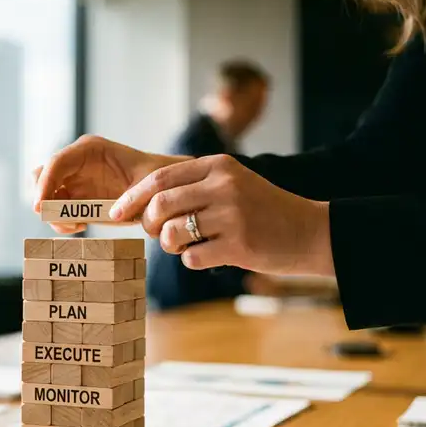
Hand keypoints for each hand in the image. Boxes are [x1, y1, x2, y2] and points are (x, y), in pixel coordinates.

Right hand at [32, 136, 187, 233]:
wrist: (159, 188)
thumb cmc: (155, 179)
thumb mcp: (148, 183)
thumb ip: (133, 195)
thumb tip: (114, 213)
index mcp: (90, 149)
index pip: (57, 163)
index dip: (45, 184)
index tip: (39, 207)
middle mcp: (76, 162)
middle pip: (42, 176)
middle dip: (44, 199)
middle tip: (62, 221)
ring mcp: (74, 180)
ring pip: (45, 194)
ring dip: (53, 213)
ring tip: (76, 226)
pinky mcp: (75, 197)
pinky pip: (56, 209)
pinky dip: (61, 220)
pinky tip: (80, 226)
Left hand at [109, 154, 334, 276]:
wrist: (310, 231)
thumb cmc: (262, 212)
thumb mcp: (231, 185)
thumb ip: (192, 189)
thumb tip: (141, 207)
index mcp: (218, 165)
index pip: (159, 179)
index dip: (131, 198)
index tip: (116, 213)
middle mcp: (223, 185)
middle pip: (159, 206)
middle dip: (148, 224)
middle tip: (156, 234)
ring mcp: (232, 215)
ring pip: (171, 234)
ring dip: (170, 245)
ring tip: (187, 244)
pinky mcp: (239, 245)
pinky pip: (192, 258)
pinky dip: (192, 261)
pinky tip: (210, 255)